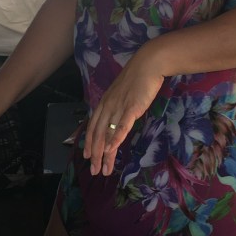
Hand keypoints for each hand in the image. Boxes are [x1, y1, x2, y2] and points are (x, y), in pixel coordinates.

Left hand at [83, 50, 164, 176]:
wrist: (148, 64)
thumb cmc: (137, 78)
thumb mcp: (122, 93)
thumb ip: (117, 106)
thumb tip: (116, 119)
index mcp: (105, 103)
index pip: (93, 126)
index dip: (89, 142)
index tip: (87, 156)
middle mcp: (108, 106)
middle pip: (98, 134)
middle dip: (95, 154)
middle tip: (94, 171)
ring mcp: (119, 107)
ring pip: (108, 134)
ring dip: (105, 154)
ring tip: (104, 169)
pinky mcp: (131, 108)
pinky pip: (121, 126)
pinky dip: (115, 139)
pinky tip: (111, 150)